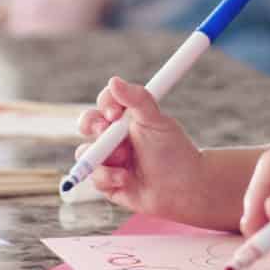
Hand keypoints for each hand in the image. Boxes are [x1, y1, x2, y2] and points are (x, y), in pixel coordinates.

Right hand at [77, 77, 211, 216]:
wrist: (184, 189)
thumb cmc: (174, 152)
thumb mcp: (157, 122)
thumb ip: (138, 99)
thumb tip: (114, 81)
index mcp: (126, 119)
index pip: (105, 103)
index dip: (105, 104)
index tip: (114, 113)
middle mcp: (114, 137)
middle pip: (87, 124)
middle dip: (90, 126)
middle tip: (104, 132)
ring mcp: (109, 160)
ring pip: (85, 153)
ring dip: (104, 157)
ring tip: (126, 162)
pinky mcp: (107, 182)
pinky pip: (94, 177)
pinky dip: (108, 177)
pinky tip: (126, 180)